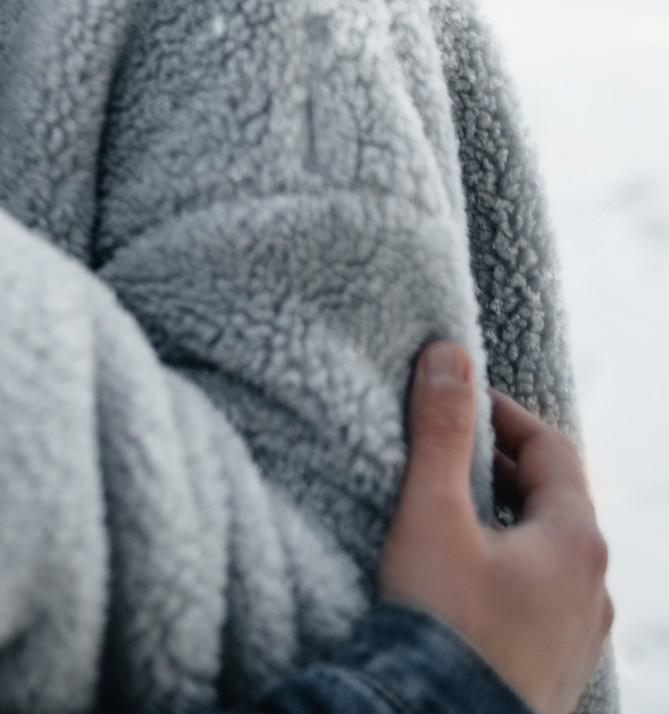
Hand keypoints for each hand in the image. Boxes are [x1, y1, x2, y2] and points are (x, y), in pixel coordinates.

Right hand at [378, 341, 611, 713]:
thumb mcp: (432, 514)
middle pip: (556, 505)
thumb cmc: (440, 624)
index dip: (502, 415)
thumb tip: (450, 354)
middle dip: (500, 472)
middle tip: (443, 456)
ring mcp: (582, 637)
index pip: (552, 451)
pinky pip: (544, 604)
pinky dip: (512, 576)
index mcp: (576, 541)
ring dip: (509, 528)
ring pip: (552, 559)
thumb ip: (443, 432)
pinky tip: (468, 588)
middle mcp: (596, 588)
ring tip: (451, 522)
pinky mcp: (558, 672)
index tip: (453, 399)